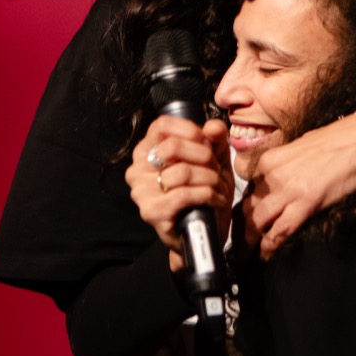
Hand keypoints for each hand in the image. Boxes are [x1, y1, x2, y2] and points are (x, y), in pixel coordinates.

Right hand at [126, 116, 233, 272]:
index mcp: (146, 150)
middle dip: (204, 157)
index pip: (162, 125)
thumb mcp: (213, 159)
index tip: (207, 143)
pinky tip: (216, 200)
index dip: (190, 130)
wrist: (203, 230)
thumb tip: (214, 127)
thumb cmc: (203, 189)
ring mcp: (141, 191)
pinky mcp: (152, 211)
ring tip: (218, 187)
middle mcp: (137, 169)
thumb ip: (215, 139)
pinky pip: (184, 194)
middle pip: (172, 146)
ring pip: (182, 171)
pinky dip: (207, 195)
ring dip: (209, 178)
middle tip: (216, 170)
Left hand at [240, 108, 355, 257]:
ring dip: (247, 243)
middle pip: (245, 207)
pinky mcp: (306, 202)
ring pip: (255, 222)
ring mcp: (287, 189)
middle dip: (239, 230)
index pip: (246, 189)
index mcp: (270, 159)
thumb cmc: (339, 139)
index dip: (244, 208)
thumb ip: (286, 165)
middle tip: (236, 245)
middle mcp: (272, 174)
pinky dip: (269, 246)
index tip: (243, 221)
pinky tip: (265, 256)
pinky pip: (279, 230)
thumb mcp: (301, 147)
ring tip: (245, 258)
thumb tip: (284, 179)